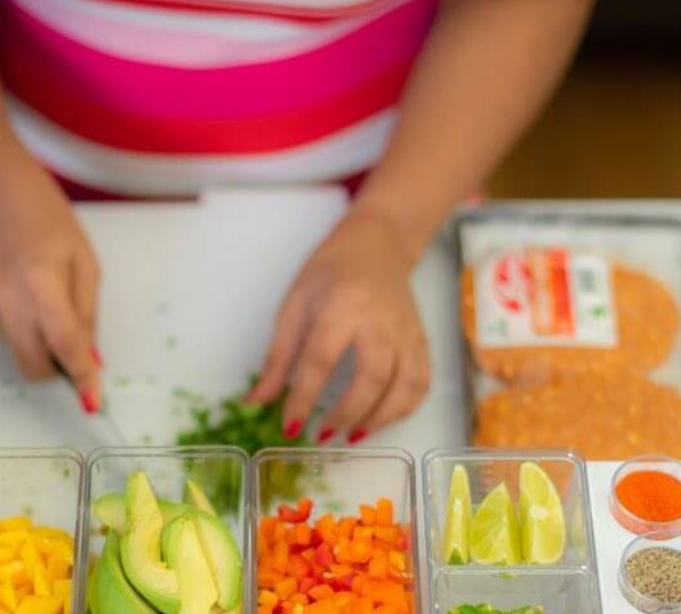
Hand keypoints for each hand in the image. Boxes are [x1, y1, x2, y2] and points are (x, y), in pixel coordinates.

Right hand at [0, 169, 101, 407]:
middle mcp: (6, 300)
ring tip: (42, 298)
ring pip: (18, 350)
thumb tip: (90, 358)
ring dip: (37, 341)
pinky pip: (2, 332)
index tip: (92, 399)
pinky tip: (18, 289)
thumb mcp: (85, 264)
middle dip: (56, 371)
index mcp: (41, 284)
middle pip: (33, 365)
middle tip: (74, 357)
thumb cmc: (49, 222)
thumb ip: (87, 315)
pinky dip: (18, 323)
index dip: (81, 375)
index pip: (64, 345)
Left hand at [248, 208, 430, 443]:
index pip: (321, 360)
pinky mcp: (423, 340)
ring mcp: (407, 331)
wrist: (378, 245)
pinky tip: (380, 420)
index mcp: (341, 305)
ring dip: (380, 419)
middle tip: (323, 435)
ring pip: (405, 385)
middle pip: (372, 376)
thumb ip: (278, 356)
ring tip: (352, 436)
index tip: (290, 426)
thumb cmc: (329, 272)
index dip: (305, 398)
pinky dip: (404, 409)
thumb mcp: (294, 305)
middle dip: (347, 413)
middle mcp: (380, 319)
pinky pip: (422, 382)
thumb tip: (258, 401)